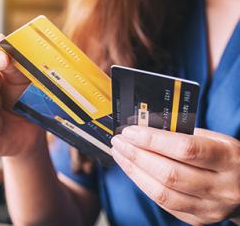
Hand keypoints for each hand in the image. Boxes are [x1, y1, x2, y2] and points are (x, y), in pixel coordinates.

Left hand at [111, 126, 239, 224]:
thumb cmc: (227, 158)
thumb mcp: (216, 139)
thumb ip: (183, 134)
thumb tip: (144, 128)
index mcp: (229, 159)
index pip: (185, 149)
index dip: (153, 140)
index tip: (130, 132)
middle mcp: (222, 188)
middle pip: (169, 174)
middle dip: (136, 155)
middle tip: (118, 142)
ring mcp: (210, 208)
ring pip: (162, 192)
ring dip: (134, 171)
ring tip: (120, 154)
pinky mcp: (197, 219)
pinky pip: (163, 203)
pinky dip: (143, 184)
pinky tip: (132, 170)